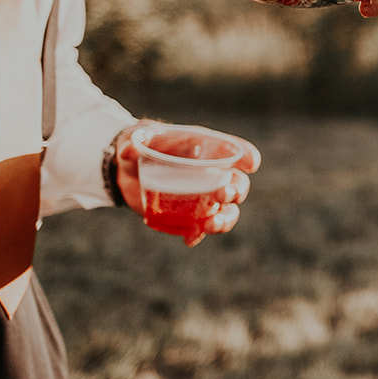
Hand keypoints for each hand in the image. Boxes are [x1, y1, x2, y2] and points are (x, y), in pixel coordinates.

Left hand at [111, 122, 262, 240]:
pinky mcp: (189, 214)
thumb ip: (130, 143)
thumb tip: (128, 151)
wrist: (125, 169)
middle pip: (237, 184)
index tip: (251, 165)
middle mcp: (210, 174)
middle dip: (236, 191)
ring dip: (224, 220)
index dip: (246, 156)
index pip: (233, 150)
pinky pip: (200, 228)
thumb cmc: (139, 145)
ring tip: (211, 225)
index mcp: (205, 148)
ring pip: (226, 211)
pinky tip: (189, 239)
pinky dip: (197, 235)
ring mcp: (202, 196)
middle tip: (223, 195)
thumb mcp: (133, 139)